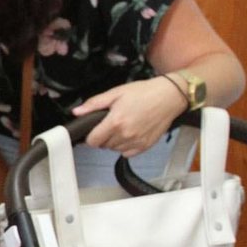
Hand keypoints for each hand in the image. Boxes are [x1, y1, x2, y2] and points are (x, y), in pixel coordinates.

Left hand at [72, 76, 187, 156]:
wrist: (169, 96)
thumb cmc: (144, 92)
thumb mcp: (116, 93)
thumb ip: (94, 104)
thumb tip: (77, 112)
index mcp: (115, 122)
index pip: (92, 141)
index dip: (91, 136)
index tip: (95, 129)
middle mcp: (125, 135)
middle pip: (103, 145)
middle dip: (104, 136)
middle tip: (112, 122)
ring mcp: (136, 142)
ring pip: (115, 149)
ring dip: (115, 141)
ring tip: (124, 126)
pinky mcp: (145, 146)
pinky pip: (127, 153)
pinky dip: (126, 146)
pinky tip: (131, 133)